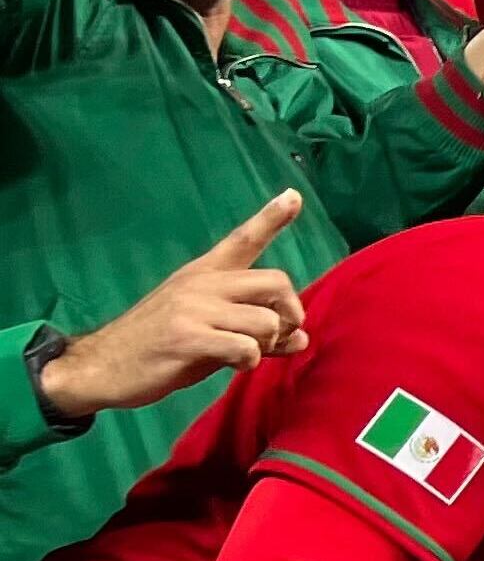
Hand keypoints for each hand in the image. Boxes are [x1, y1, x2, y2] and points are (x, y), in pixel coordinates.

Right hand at [36, 191, 308, 418]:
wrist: (104, 365)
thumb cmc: (163, 347)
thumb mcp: (210, 331)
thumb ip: (256, 331)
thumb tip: (303, 338)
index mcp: (204, 273)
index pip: (243, 238)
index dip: (271, 218)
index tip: (294, 195)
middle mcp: (201, 282)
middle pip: (277, 282)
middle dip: (290, 314)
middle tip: (276, 337)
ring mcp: (193, 307)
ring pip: (267, 321)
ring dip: (267, 345)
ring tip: (242, 354)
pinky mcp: (187, 336)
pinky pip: (247, 347)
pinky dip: (249, 361)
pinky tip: (231, 365)